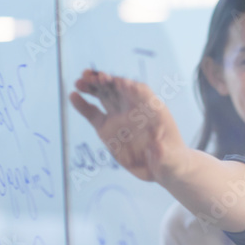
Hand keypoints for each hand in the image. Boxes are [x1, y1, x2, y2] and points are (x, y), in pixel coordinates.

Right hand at [70, 69, 187, 183]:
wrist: (162, 169)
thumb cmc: (171, 161)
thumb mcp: (170, 159)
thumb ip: (163, 153)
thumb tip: (158, 148)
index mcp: (152, 110)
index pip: (139, 91)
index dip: (127, 85)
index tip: (116, 81)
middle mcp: (134, 109)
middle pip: (118, 88)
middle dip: (105, 80)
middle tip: (90, 76)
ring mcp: (119, 118)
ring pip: (104, 96)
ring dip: (92, 87)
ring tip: (79, 81)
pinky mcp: (107, 129)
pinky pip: (93, 114)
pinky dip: (83, 105)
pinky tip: (73, 96)